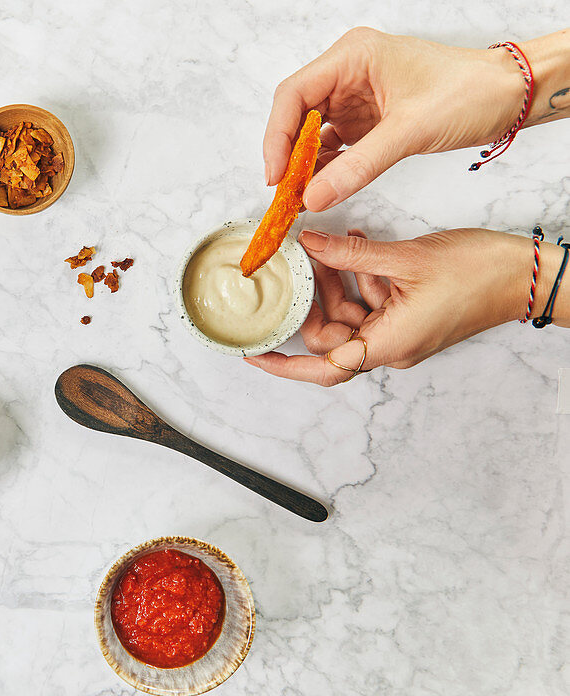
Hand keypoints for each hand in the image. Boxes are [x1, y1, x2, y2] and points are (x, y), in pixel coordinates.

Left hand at [245, 228, 536, 385]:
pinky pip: (371, 302)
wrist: (528, 275)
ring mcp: (400, 332)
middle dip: (312, 298)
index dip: (283, 363)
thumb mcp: (405, 258)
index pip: (322, 367)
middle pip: (330, 335)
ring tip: (327, 245)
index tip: (253, 353)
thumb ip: (350, 254)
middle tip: (297, 264)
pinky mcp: (409, 317)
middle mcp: (390, 346)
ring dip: (336, 280)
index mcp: (388, 345)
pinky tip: (353, 245)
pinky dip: (359, 276)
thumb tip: (308, 243)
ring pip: (349, 314)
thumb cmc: (480, 274)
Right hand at [264, 27, 523, 210]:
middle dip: (288, 154)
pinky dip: (324, 167)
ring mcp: (354, 95)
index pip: (294, 95)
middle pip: (296, 114)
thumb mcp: (409, 132)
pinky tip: (320, 188)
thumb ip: (357, 167)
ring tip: (299, 196)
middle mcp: (348, 72)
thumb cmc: (469, 92)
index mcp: (353, 56)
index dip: (278, 136)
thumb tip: (313, 197)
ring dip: (304, 164)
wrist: (507, 96)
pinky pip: (332, 144)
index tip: (276, 173)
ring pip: (311, 132)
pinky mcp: (365, 118)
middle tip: (284, 191)